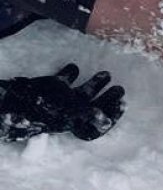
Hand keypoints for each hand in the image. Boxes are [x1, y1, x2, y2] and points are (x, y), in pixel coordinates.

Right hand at [0, 65, 125, 141]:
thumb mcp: (66, 113)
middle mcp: (69, 111)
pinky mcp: (49, 86)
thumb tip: (104, 121)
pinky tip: (74, 67)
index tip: (123, 105)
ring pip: (82, 92)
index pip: (97, 122)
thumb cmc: (41, 110)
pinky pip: (62, 80)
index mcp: (74, 120)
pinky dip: (69, 73)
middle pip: (93, 105)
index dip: (112, 116)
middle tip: (121, 89)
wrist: (11, 103)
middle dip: (108, 99)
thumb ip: (86, 115)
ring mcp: (60, 99)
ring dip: (95, 84)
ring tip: (107, 74)